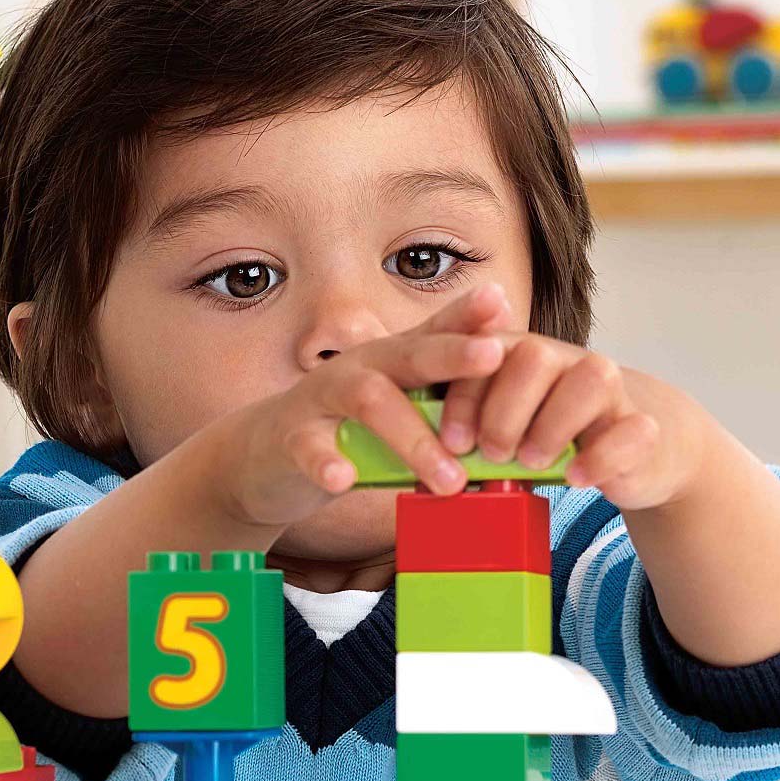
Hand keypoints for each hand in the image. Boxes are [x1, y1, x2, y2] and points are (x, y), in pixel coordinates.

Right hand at [206, 285, 512, 528]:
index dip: (466, 314)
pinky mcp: (290, 438)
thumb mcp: (397, 408)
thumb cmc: (344, 431)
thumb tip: (517, 414)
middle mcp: (360, 368)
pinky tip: (344, 478)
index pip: (434, 331)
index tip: (501, 301)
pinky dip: (326, 462)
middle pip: (408, 354)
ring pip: (369, 402)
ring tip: (449, 478)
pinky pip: (308, 446)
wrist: (262, 456)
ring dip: (413, 439)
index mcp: (391, 362)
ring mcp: (322, 399)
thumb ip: (442, 404)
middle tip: (495, 356)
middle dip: (452, 353)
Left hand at [434, 299, 674, 510]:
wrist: (630, 451)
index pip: (488, 354)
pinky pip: (630, 430)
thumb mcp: (508, 430)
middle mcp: (567, 362)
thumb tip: (425, 465)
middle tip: (494, 454)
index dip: (467, 397)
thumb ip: (473, 431)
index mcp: (523, 356)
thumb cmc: (551, 437)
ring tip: (533, 461)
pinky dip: (599, 457)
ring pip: (591, 379)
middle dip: (506, 410)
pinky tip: (576, 478)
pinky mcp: (643, 426)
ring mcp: (611, 391)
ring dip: (553, 425)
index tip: (453, 443)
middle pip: (535, 356)